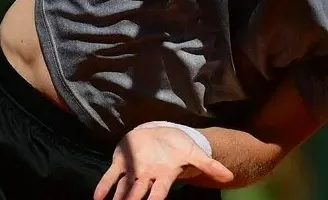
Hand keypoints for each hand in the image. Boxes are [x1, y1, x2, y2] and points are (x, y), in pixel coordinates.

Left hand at [93, 123, 233, 199]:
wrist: (162, 134)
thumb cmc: (178, 147)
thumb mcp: (194, 154)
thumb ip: (210, 166)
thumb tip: (230, 177)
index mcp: (164, 176)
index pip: (159, 193)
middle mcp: (147, 178)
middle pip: (138, 195)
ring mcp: (133, 171)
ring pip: (123, 189)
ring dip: (117, 199)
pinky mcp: (121, 162)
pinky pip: (111, 176)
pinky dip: (104, 187)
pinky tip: (98, 198)